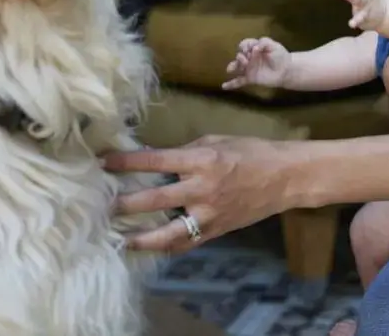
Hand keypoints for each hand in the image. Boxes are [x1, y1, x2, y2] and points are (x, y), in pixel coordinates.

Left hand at [103, 136, 298, 252]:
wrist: (285, 177)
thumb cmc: (252, 151)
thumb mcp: (217, 141)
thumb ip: (188, 151)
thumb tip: (160, 159)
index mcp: (201, 160)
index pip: (155, 160)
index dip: (126, 162)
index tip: (103, 161)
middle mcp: (201, 188)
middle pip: (154, 199)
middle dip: (126, 202)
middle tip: (104, 204)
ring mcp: (208, 213)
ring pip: (168, 232)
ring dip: (142, 236)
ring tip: (122, 237)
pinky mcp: (216, 230)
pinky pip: (186, 243)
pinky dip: (167, 247)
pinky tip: (151, 247)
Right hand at [222, 37, 290, 89]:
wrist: (286, 70)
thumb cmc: (280, 56)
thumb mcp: (273, 45)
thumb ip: (264, 42)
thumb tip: (255, 47)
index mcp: (254, 48)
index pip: (244, 44)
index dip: (246, 45)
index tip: (253, 48)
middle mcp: (249, 57)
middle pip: (239, 55)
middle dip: (242, 56)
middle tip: (248, 58)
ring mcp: (248, 68)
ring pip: (237, 66)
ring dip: (234, 66)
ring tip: (234, 68)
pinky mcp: (250, 78)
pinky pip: (239, 82)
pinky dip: (231, 84)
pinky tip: (224, 86)